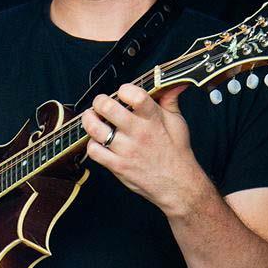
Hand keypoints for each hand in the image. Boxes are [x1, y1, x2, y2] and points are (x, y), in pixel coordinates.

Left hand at [81, 82, 195, 212]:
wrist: (178, 185)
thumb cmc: (177, 152)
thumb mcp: (177, 122)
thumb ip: (170, 99)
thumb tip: (173, 82)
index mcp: (153, 119)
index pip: (134, 95)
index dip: (124, 90)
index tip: (122, 92)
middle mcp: (138, 133)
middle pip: (107, 108)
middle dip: (99, 101)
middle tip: (101, 103)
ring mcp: (126, 150)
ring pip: (95, 129)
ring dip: (89, 120)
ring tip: (92, 117)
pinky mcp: (118, 166)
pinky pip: (94, 151)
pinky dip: (92, 144)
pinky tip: (98, 140)